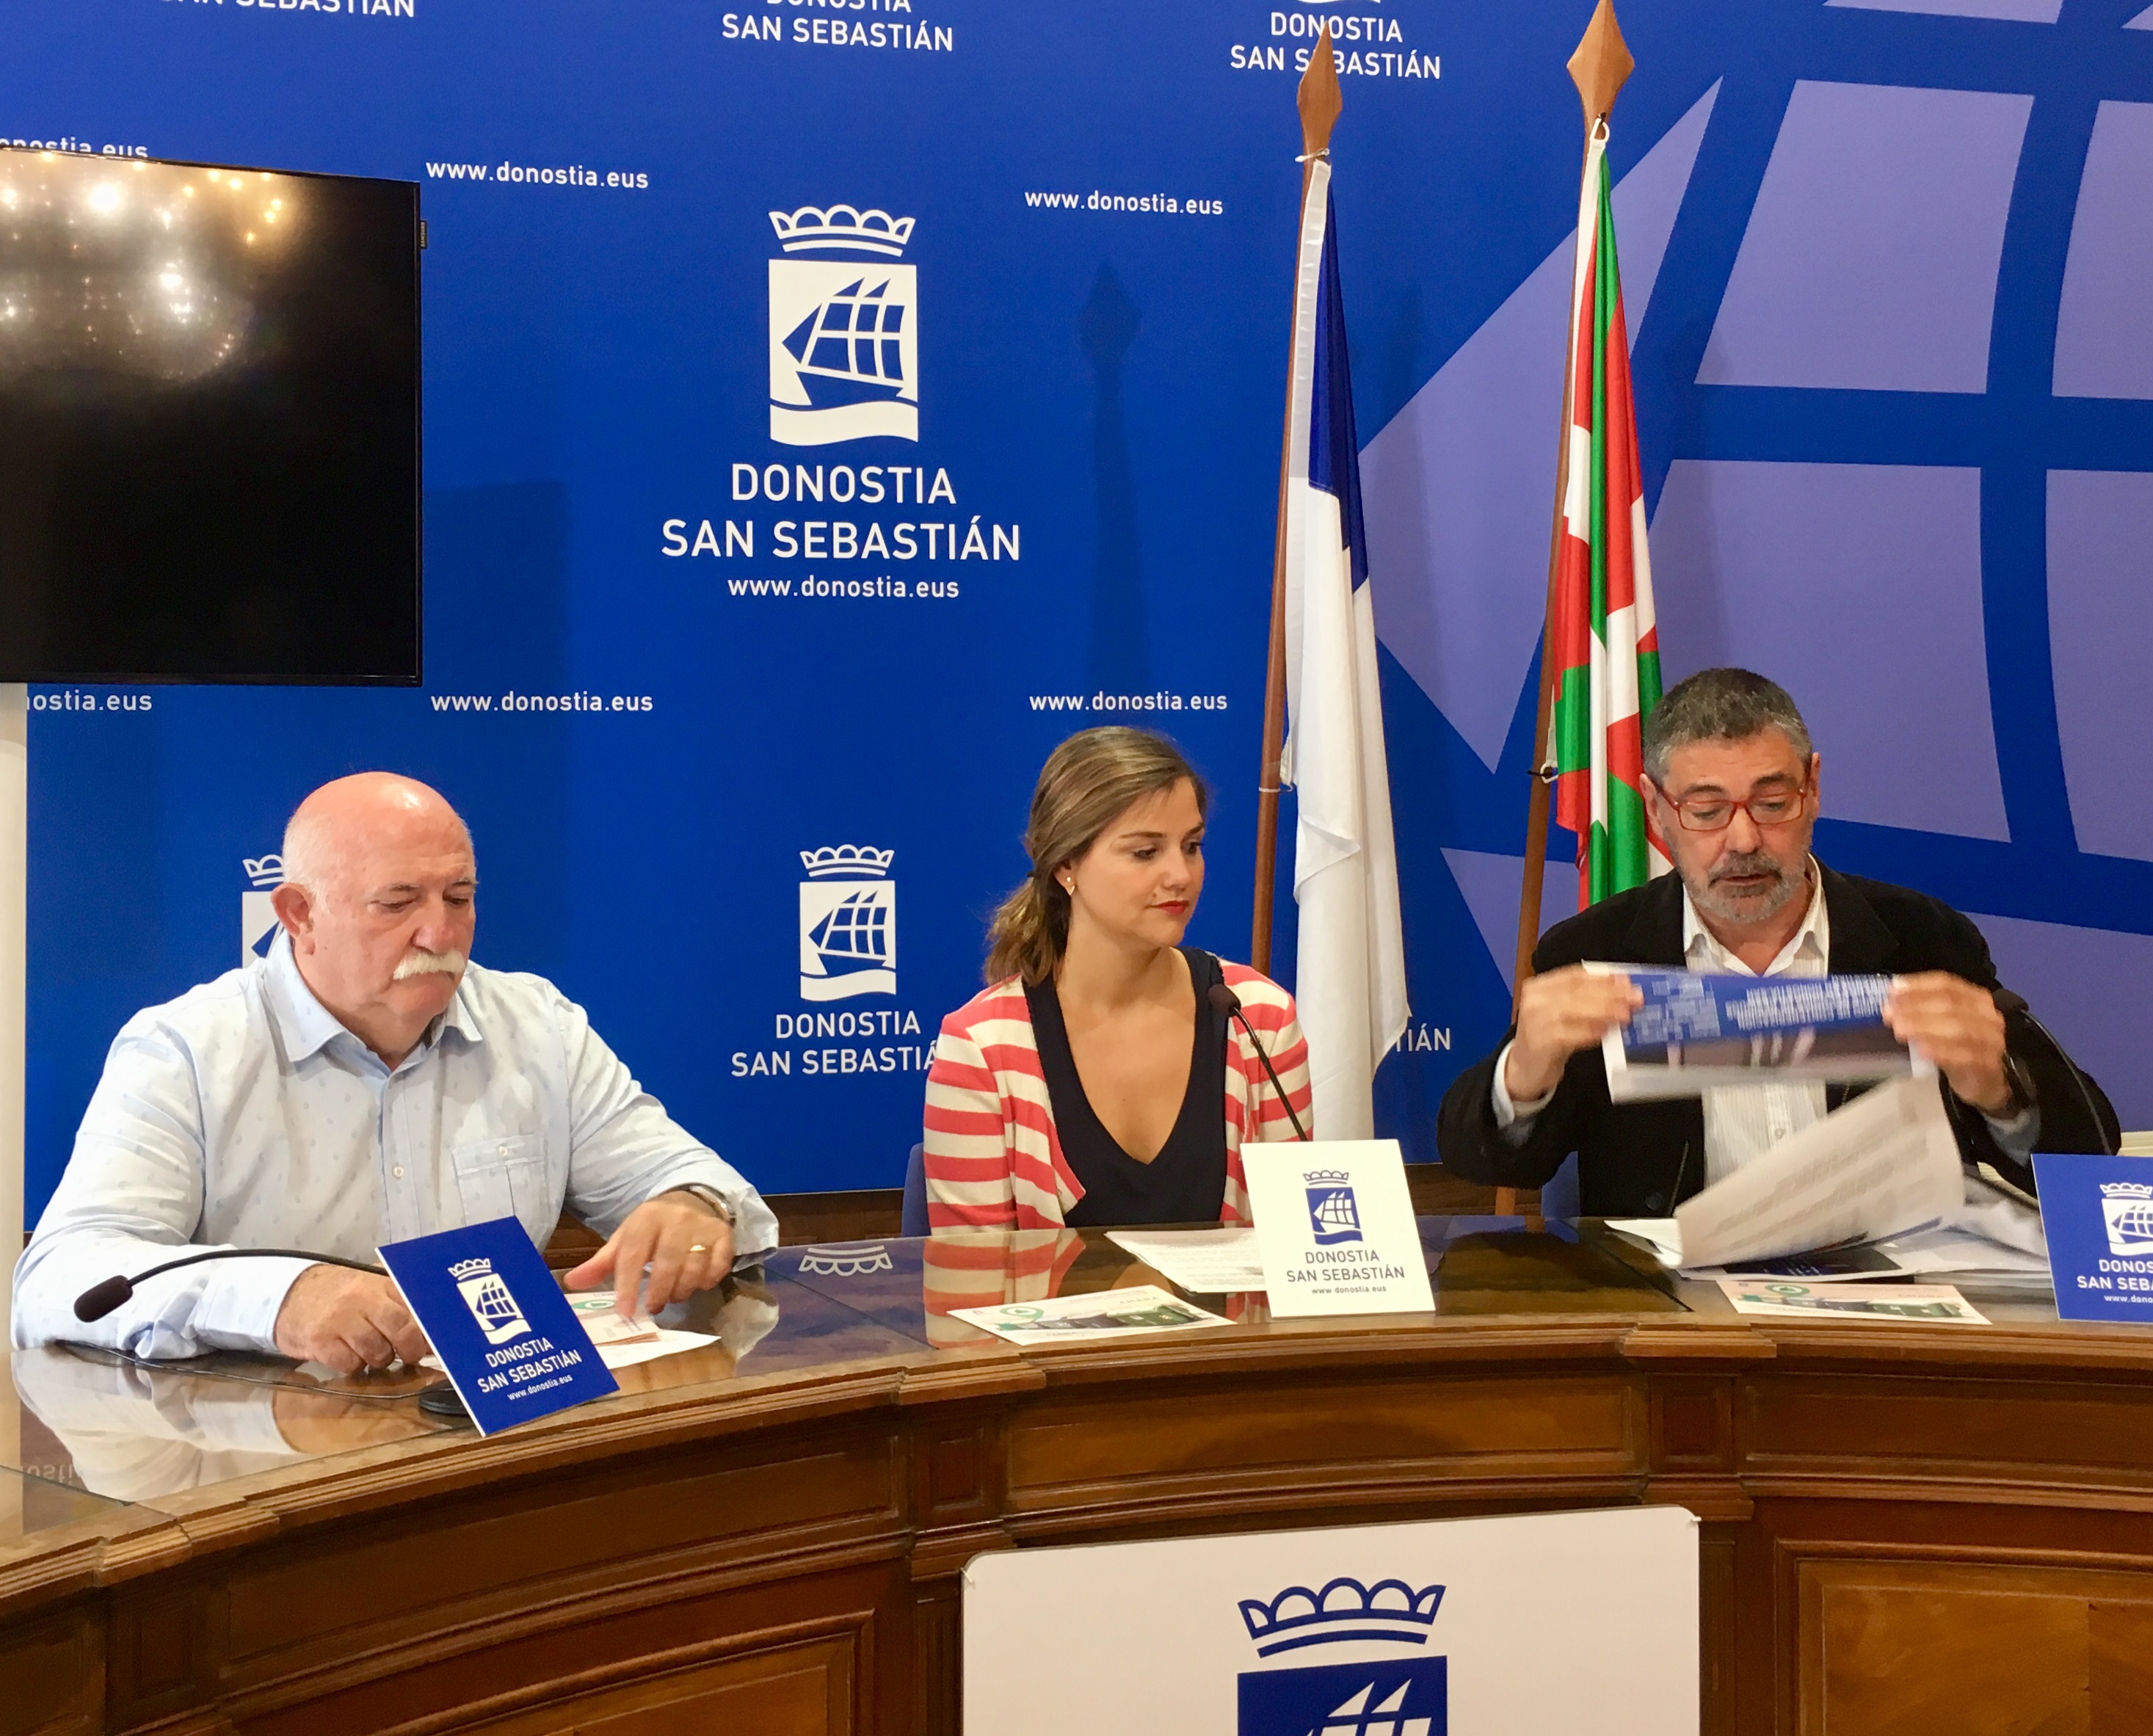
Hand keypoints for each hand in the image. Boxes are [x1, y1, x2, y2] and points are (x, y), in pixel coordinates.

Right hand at [273, 1265, 430, 1373]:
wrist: (290, 1295)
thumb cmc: (341, 1296)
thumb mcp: (371, 1290)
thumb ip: (401, 1306)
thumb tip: (432, 1336)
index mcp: (380, 1284)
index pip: (415, 1306)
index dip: (429, 1330)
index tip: (436, 1345)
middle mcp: (361, 1298)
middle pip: (401, 1328)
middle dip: (410, 1348)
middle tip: (409, 1356)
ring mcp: (339, 1319)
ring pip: (377, 1350)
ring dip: (380, 1359)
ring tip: (373, 1352)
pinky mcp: (319, 1340)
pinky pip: (349, 1363)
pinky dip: (354, 1365)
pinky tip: (349, 1355)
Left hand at [564, 1192, 735, 1315]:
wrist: (693, 1200)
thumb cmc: (653, 1227)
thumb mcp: (626, 1238)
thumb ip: (601, 1263)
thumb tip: (571, 1283)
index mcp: (646, 1219)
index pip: (634, 1254)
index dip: (627, 1285)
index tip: (624, 1311)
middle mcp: (676, 1220)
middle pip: (667, 1262)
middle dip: (659, 1292)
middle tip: (652, 1308)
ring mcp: (703, 1227)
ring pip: (694, 1268)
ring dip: (682, 1290)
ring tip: (672, 1297)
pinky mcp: (724, 1235)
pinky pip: (718, 1266)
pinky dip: (707, 1282)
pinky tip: (697, 1284)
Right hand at [1505, 967, 1642, 1102]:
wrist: (1524, 1068)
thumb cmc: (1549, 1037)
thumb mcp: (1563, 1013)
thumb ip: (1586, 1000)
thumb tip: (1622, 992)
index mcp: (1540, 986)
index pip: (1574, 976)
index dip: (1603, 978)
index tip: (1627, 982)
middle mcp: (1534, 1000)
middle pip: (1575, 991)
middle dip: (1609, 994)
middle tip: (1634, 999)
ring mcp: (1534, 1021)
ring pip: (1573, 1010)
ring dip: (1603, 1012)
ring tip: (1625, 1015)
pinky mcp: (1539, 1043)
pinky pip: (1568, 1035)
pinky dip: (1589, 1032)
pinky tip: (1605, 1033)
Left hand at [1884, 973, 2012, 1114]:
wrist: (1985, 1080)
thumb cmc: (1958, 1046)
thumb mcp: (1942, 1023)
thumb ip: (1922, 1009)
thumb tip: (1892, 998)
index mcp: (1976, 998)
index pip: (1947, 984)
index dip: (1918, 986)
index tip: (1892, 991)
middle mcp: (1987, 1016)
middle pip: (1951, 1005)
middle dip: (1916, 1007)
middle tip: (1889, 1014)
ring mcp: (1991, 1040)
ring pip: (1959, 1029)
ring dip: (1924, 1028)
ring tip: (1899, 1031)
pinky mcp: (1989, 1065)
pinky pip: (1965, 1056)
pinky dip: (1941, 1051)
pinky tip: (1921, 1050)